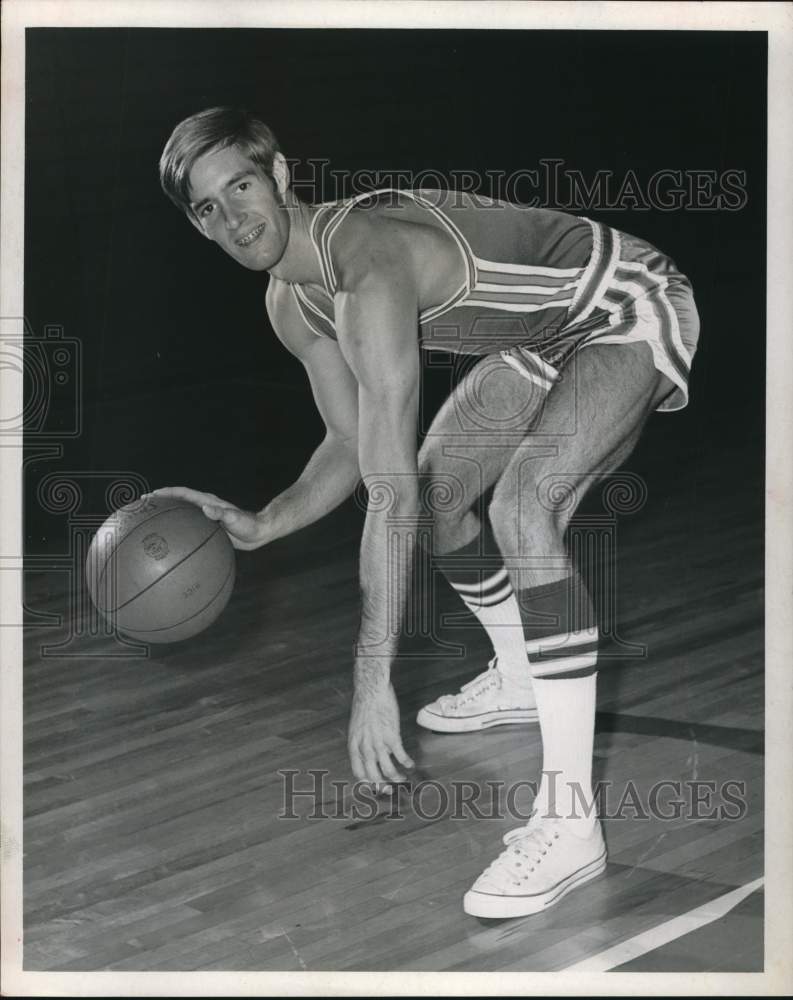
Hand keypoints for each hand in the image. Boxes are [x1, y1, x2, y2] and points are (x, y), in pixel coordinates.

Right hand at [144, 486, 266, 550]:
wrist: (259, 532)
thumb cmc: (249, 525)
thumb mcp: (235, 520)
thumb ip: (222, 513)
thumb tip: (206, 508)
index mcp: (208, 502)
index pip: (183, 494)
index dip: (167, 493)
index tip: (151, 495)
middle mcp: (205, 507)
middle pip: (178, 501)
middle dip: (161, 501)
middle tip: (143, 505)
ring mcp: (206, 517)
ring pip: (182, 514)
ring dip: (168, 514)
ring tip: (151, 522)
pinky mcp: (208, 527)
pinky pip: (189, 526)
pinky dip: (179, 529)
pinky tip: (172, 543)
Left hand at [348, 681, 413, 791]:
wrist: (371, 689)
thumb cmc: (365, 705)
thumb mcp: (357, 727)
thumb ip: (362, 742)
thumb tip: (371, 754)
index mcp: (354, 745)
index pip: (358, 772)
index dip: (367, 783)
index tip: (375, 787)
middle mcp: (364, 746)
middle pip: (373, 775)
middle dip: (382, 786)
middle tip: (389, 791)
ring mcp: (378, 742)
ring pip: (387, 769)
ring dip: (396, 778)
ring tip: (403, 780)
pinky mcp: (391, 735)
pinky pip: (400, 755)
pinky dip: (406, 762)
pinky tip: (411, 764)